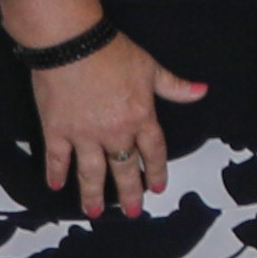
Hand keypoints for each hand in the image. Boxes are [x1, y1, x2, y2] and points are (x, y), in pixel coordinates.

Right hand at [28, 37, 206, 220]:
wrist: (72, 44)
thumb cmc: (111, 52)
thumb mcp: (151, 68)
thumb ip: (175, 86)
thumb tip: (201, 91)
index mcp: (140, 117)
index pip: (153, 151)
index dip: (155, 171)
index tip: (156, 187)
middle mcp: (114, 132)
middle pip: (124, 168)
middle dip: (129, 193)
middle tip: (133, 211)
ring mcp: (84, 134)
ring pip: (91, 172)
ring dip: (94, 195)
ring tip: (96, 213)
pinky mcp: (57, 130)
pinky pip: (57, 158)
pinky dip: (56, 173)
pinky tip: (57, 186)